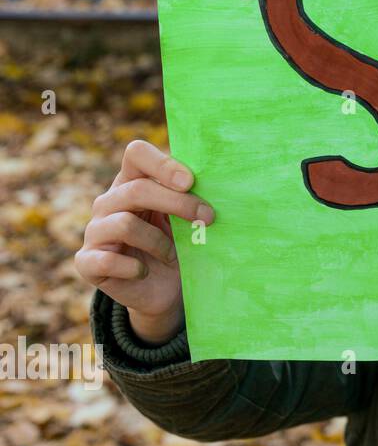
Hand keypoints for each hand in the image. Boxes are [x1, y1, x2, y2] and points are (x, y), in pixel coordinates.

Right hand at [75, 140, 213, 344]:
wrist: (165, 291)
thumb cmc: (180, 246)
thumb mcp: (187, 220)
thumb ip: (193, 199)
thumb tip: (220, 186)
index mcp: (133, 182)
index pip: (137, 154)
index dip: (163, 165)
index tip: (190, 182)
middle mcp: (109, 203)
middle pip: (136, 190)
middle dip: (178, 203)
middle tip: (208, 218)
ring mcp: (95, 231)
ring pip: (125, 225)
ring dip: (159, 242)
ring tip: (174, 255)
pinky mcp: (87, 262)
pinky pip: (106, 261)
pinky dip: (133, 268)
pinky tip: (145, 272)